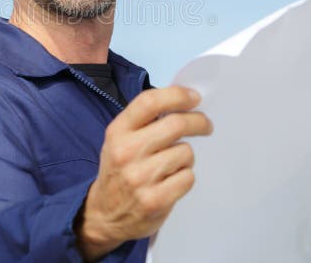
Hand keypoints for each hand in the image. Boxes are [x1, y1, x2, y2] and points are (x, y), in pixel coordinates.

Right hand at [74, 85, 212, 260]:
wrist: (104, 214)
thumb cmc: (119, 170)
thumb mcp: (120, 139)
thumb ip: (145, 120)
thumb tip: (184, 101)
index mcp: (117, 131)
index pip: (149, 102)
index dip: (177, 96)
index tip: (195, 98)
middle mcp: (126, 152)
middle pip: (175, 124)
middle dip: (198, 122)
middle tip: (206, 125)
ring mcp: (140, 178)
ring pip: (185, 152)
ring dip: (186, 156)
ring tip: (174, 163)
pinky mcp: (155, 201)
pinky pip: (188, 177)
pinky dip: (185, 177)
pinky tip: (171, 180)